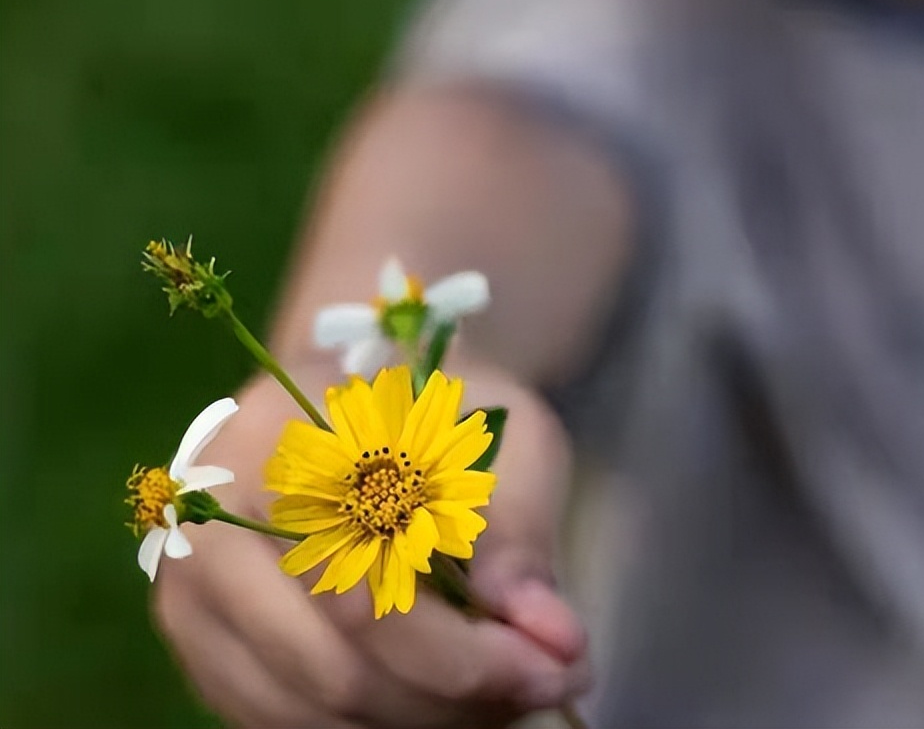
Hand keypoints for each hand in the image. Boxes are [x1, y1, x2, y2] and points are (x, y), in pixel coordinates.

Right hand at [152, 376, 588, 727]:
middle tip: (542, 684)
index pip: (365, 591)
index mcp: (275, 448)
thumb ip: (517, 530)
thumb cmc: (437, 411)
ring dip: (419, 719)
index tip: (559, 666)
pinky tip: (438, 696)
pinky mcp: (202, 644)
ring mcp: (191, 593)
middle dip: (453, 699)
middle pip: (335, 668)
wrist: (366, 401)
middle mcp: (206, 525)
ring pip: (311, 708)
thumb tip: (550, 636)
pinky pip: (281, 720)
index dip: (466, 655)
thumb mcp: (502, 434)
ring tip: (500, 690)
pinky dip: (370, 723)